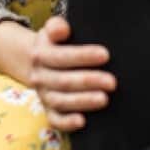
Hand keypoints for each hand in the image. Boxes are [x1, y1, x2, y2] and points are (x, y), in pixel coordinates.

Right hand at [29, 17, 115, 131]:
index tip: (105, 55)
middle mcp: (40, 77)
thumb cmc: (55, 43)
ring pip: (61, 101)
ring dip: (83, 101)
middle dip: (89, 81)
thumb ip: (56, 25)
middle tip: (112, 82)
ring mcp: (44, 95)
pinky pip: (55, 120)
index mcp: (41, 55)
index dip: (83, 56)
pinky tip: (82, 121)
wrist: (37, 63)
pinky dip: (67, 123)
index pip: (62, 56)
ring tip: (104, 99)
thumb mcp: (52, 29)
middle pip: (63, 81)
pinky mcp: (48, 110)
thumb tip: (61, 29)